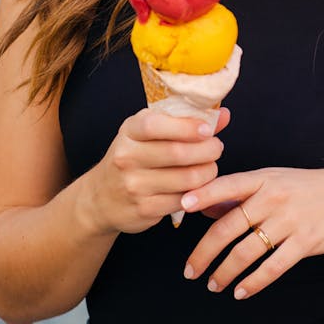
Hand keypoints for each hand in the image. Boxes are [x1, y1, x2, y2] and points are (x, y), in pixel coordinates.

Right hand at [81, 107, 228, 235]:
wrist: (100, 198)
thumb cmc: (133, 157)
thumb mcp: (148, 133)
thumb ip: (184, 122)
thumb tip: (222, 114)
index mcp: (129, 132)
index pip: (155, 125)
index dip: (186, 126)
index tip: (207, 129)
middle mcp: (127, 157)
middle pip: (178, 153)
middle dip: (208, 150)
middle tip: (216, 148)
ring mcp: (134, 185)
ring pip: (187, 178)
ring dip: (208, 172)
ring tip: (209, 167)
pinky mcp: (144, 209)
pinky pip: (183, 200)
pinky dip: (197, 193)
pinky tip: (198, 186)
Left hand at [181, 167, 323, 298]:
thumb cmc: (309, 188)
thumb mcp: (276, 179)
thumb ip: (241, 192)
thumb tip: (204, 206)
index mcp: (263, 178)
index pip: (226, 186)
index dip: (202, 196)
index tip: (181, 207)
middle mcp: (273, 198)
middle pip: (228, 227)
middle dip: (204, 252)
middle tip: (189, 270)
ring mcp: (289, 220)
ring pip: (246, 251)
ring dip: (224, 272)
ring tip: (213, 284)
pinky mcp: (305, 242)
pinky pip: (272, 267)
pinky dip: (253, 282)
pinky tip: (240, 291)